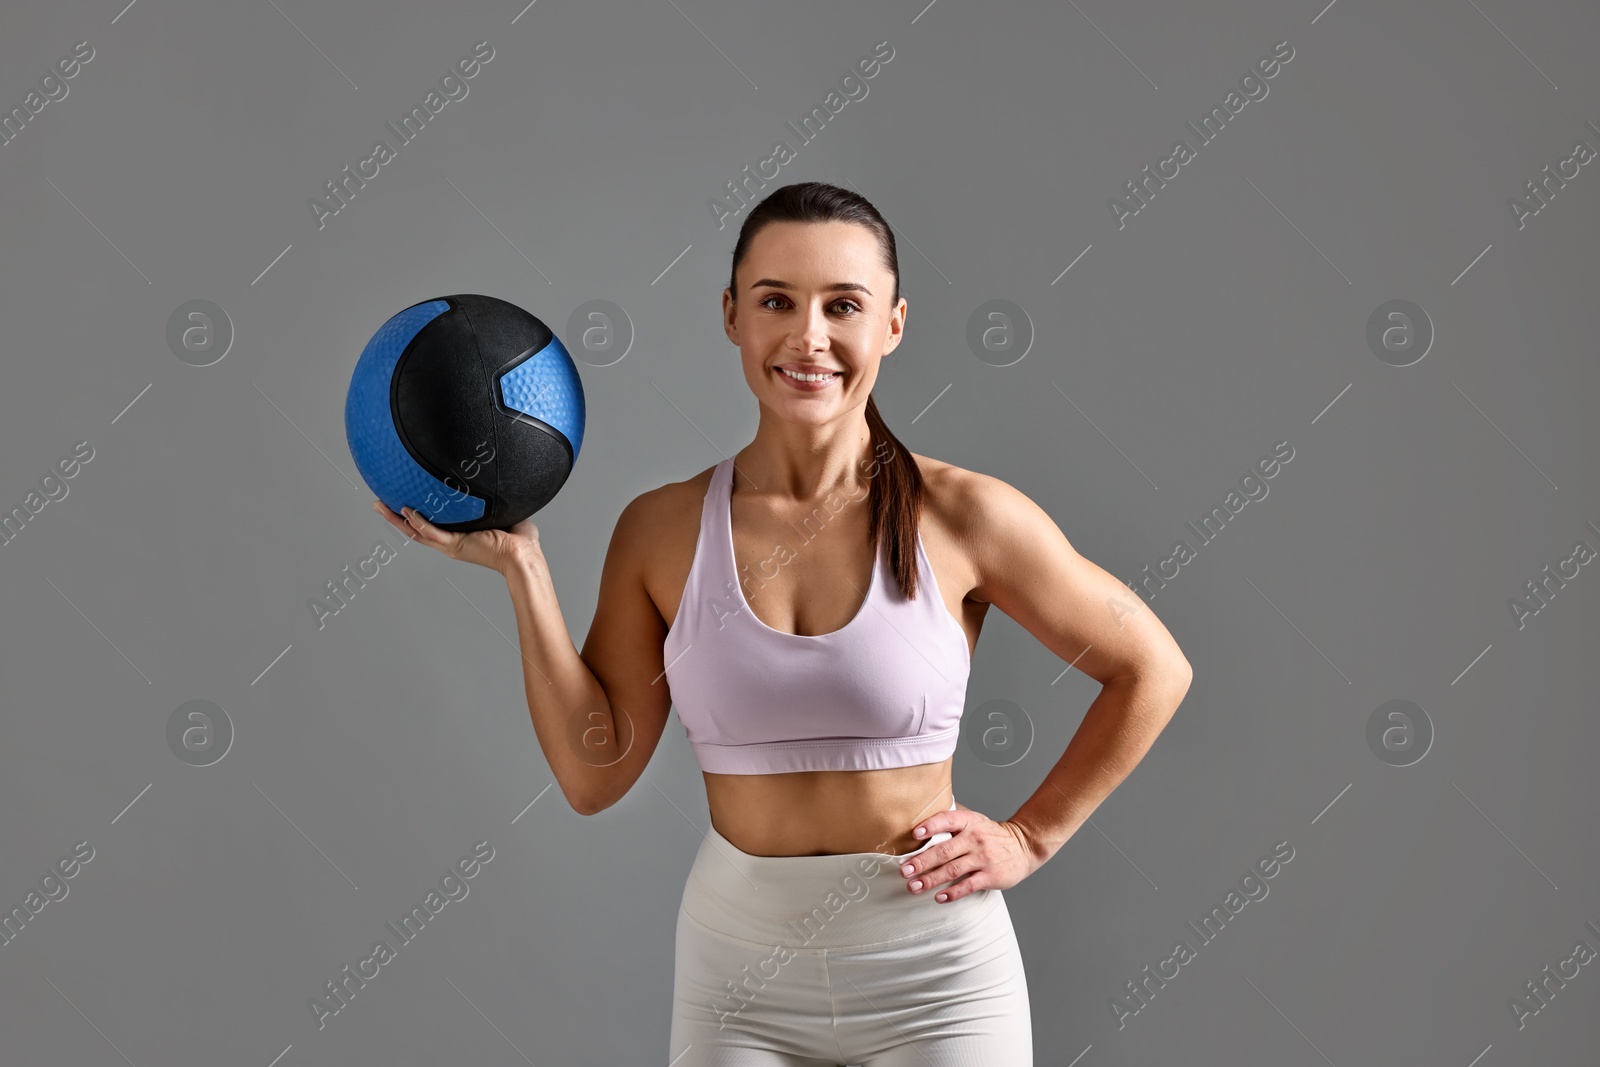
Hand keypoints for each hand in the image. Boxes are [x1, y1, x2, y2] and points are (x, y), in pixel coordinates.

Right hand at [373, 500, 540, 575]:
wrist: (523, 555)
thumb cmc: (519, 541)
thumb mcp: (502, 513)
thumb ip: (495, 500)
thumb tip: (499, 481)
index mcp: (459, 537)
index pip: (430, 526)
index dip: (414, 516)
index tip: (401, 503)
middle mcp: (450, 542)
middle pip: (413, 529)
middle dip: (394, 517)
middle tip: (378, 504)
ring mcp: (450, 545)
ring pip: (415, 532)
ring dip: (396, 519)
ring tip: (380, 506)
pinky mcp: (456, 544)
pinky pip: (431, 532)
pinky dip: (418, 522)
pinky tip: (406, 511)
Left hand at [897, 808, 1044, 903]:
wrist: (1024, 846)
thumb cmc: (990, 834)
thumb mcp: (974, 820)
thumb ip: (951, 820)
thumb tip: (919, 821)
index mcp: (968, 822)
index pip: (947, 820)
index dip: (931, 826)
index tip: (915, 834)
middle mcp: (974, 839)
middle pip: (944, 851)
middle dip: (921, 862)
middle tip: (904, 870)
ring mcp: (983, 858)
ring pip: (952, 870)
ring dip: (931, 880)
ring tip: (914, 886)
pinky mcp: (990, 876)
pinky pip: (968, 885)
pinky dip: (952, 892)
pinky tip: (939, 897)